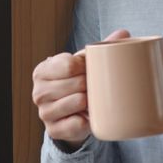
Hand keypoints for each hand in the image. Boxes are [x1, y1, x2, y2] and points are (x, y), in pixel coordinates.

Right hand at [32, 29, 129, 149]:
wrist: (70, 113)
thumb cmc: (77, 82)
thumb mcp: (84, 64)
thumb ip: (101, 47)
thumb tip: (124, 32)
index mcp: (42, 70)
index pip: (69, 65)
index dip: (86, 67)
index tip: (90, 69)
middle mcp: (38, 91)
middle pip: (76, 83)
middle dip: (90, 85)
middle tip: (95, 87)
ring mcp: (44, 112)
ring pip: (77, 102)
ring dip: (90, 102)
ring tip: (92, 100)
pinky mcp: (53, 130)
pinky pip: (77, 124)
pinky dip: (87, 120)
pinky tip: (88, 116)